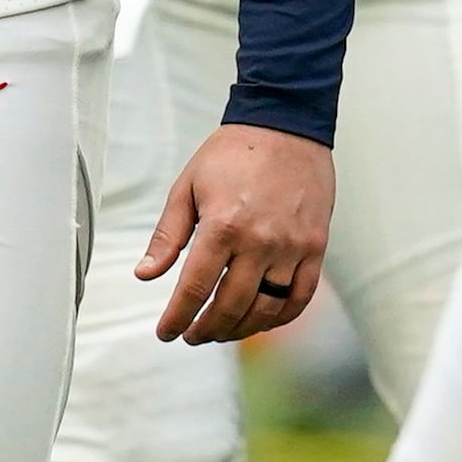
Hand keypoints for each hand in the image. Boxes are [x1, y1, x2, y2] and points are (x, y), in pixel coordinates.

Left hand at [142, 122, 332, 344]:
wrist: (286, 126)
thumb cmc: (231, 154)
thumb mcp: (187, 188)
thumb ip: (167, 236)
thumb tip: (145, 275)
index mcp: (222, 226)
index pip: (194, 289)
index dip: (177, 318)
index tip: (166, 332)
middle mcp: (260, 242)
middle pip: (230, 306)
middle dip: (206, 329)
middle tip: (192, 335)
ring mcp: (292, 247)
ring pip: (265, 309)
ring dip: (239, 329)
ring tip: (220, 331)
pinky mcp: (315, 247)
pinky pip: (299, 298)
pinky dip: (278, 318)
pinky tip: (259, 321)